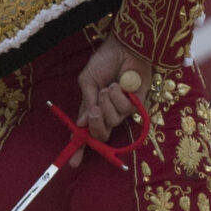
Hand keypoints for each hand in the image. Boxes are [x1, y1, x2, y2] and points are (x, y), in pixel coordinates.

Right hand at [75, 37, 156, 157]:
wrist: (125, 48)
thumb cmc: (105, 61)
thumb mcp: (87, 80)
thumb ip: (85, 101)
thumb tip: (80, 124)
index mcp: (92, 108)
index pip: (85, 132)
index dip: (79, 148)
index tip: (73, 162)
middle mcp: (107, 112)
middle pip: (101, 134)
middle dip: (95, 124)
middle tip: (93, 110)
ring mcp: (123, 110)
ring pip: (113, 121)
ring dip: (107, 103)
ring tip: (109, 87)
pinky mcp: (138, 106)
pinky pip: (126, 111)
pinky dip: (120, 98)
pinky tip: (121, 85)